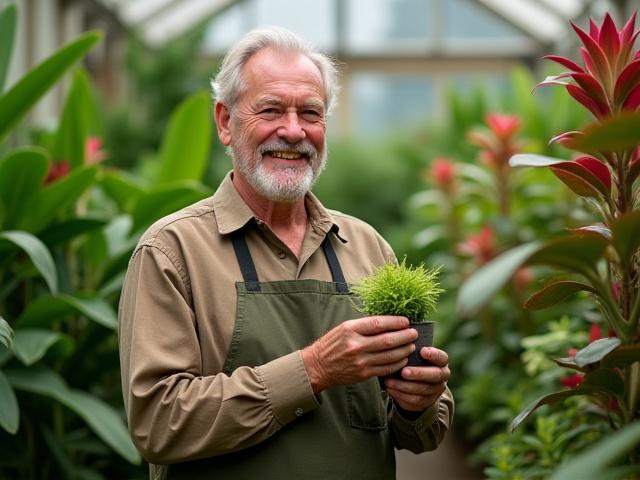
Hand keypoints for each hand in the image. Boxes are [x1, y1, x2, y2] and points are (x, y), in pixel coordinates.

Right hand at [301, 316, 417, 392]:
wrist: (317, 366)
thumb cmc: (332, 344)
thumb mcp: (344, 328)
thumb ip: (364, 325)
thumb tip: (388, 322)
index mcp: (350, 329)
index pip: (379, 323)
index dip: (396, 322)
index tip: (406, 321)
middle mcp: (356, 345)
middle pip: (388, 340)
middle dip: (405, 336)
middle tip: (413, 333)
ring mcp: (360, 361)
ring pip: (390, 355)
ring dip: (404, 350)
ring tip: (411, 345)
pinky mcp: (363, 374)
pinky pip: (386, 369)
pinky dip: (397, 363)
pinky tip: (403, 359)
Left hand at [384, 347, 449, 412]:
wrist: (418, 384)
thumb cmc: (414, 362)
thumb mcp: (415, 354)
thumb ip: (411, 348)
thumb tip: (397, 335)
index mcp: (441, 361)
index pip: (442, 357)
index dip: (434, 354)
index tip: (422, 351)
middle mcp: (442, 375)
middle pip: (435, 375)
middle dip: (419, 373)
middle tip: (403, 372)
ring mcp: (436, 390)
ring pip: (423, 389)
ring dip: (405, 386)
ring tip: (389, 381)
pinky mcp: (427, 401)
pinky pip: (415, 400)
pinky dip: (401, 395)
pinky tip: (390, 389)